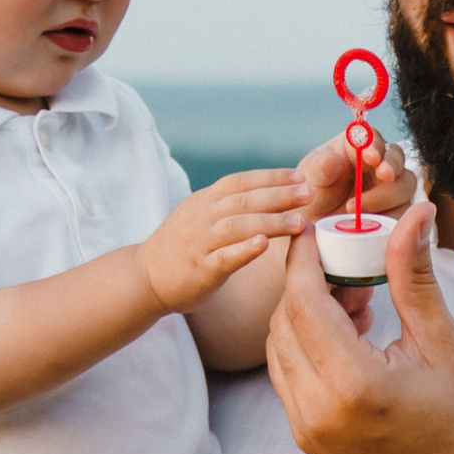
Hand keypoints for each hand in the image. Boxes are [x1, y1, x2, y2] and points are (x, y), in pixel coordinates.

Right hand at [141, 171, 311, 314]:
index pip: (241, 182)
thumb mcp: (203, 214)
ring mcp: (200, 242)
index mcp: (206, 200)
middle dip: (279, 196)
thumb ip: (231, 204)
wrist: (146, 276)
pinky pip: (224, 257)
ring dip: (271, 222)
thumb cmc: (185, 245)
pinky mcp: (200, 269)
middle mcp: (202, 216)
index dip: (271, 177)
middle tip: (308, 194)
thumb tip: (272, 193)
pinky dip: (244, 250)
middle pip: (244, 200)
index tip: (300, 176)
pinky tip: (264, 245)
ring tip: (299, 222)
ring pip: (238, 226)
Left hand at [263, 197, 453, 453]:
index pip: (303, 301)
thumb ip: (414, 277)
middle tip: (349, 264)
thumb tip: (411, 215)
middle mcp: (318, 411)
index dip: (304, 259)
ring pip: (279, 351)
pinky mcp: (309, 444)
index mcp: (352, 385)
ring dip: (304, 316)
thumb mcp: (445, 345)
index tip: (316, 231)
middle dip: (307, 284)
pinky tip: (349, 340)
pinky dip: (307, 349)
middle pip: (284, 322)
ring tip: (356, 303)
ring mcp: (308, 432)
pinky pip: (289, 380)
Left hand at [291, 126, 415, 223]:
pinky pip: (404, 212)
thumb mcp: (308, 179)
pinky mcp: (396, 209)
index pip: (371, 137)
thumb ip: (319, 168)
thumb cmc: (310, 193)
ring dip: (387, 196)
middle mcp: (377, 163)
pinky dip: (391, 217)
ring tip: (357, 211)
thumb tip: (332, 160)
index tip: (370, 156)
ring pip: (404, 185)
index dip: (374, 144)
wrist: (314, 223)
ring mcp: (390, 186)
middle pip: (396, 157)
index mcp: (356, 146)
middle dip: (391, 165)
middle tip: (384, 176)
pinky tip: (371, 225)